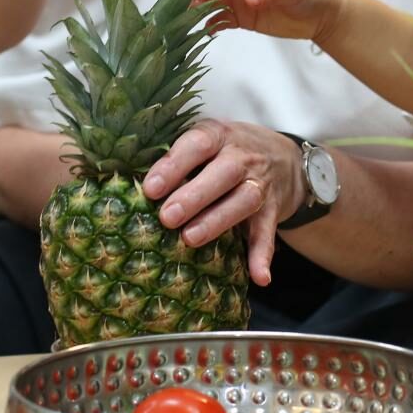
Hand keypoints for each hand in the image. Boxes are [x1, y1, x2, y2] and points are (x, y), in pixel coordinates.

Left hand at [142, 119, 310, 286]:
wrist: (283, 157)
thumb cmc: (226, 152)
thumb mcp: (206, 142)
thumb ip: (176, 159)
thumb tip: (129, 185)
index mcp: (219, 136)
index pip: (198, 144)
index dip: (174, 165)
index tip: (151, 188)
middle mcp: (243, 156)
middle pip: (224, 172)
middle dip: (194, 196)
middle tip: (166, 217)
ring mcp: (261, 183)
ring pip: (244, 200)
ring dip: (217, 221)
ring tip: (189, 239)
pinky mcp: (273, 210)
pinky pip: (268, 232)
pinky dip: (263, 255)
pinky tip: (258, 276)